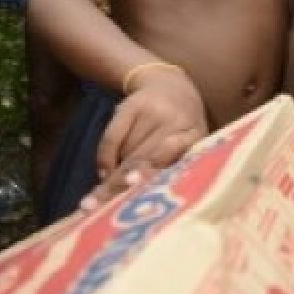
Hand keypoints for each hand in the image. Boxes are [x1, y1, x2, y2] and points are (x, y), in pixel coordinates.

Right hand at [82, 67, 206, 212]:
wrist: (170, 85)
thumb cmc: (181, 127)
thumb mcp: (187, 145)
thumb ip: (170, 168)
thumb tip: (142, 201)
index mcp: (195, 136)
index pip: (173, 157)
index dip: (150, 171)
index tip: (131, 185)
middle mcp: (176, 121)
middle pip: (143, 158)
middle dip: (120, 184)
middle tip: (98, 208)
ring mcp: (153, 111)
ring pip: (126, 152)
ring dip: (112, 177)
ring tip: (98, 198)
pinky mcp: (132, 105)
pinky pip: (112, 137)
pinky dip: (104, 157)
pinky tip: (104, 172)